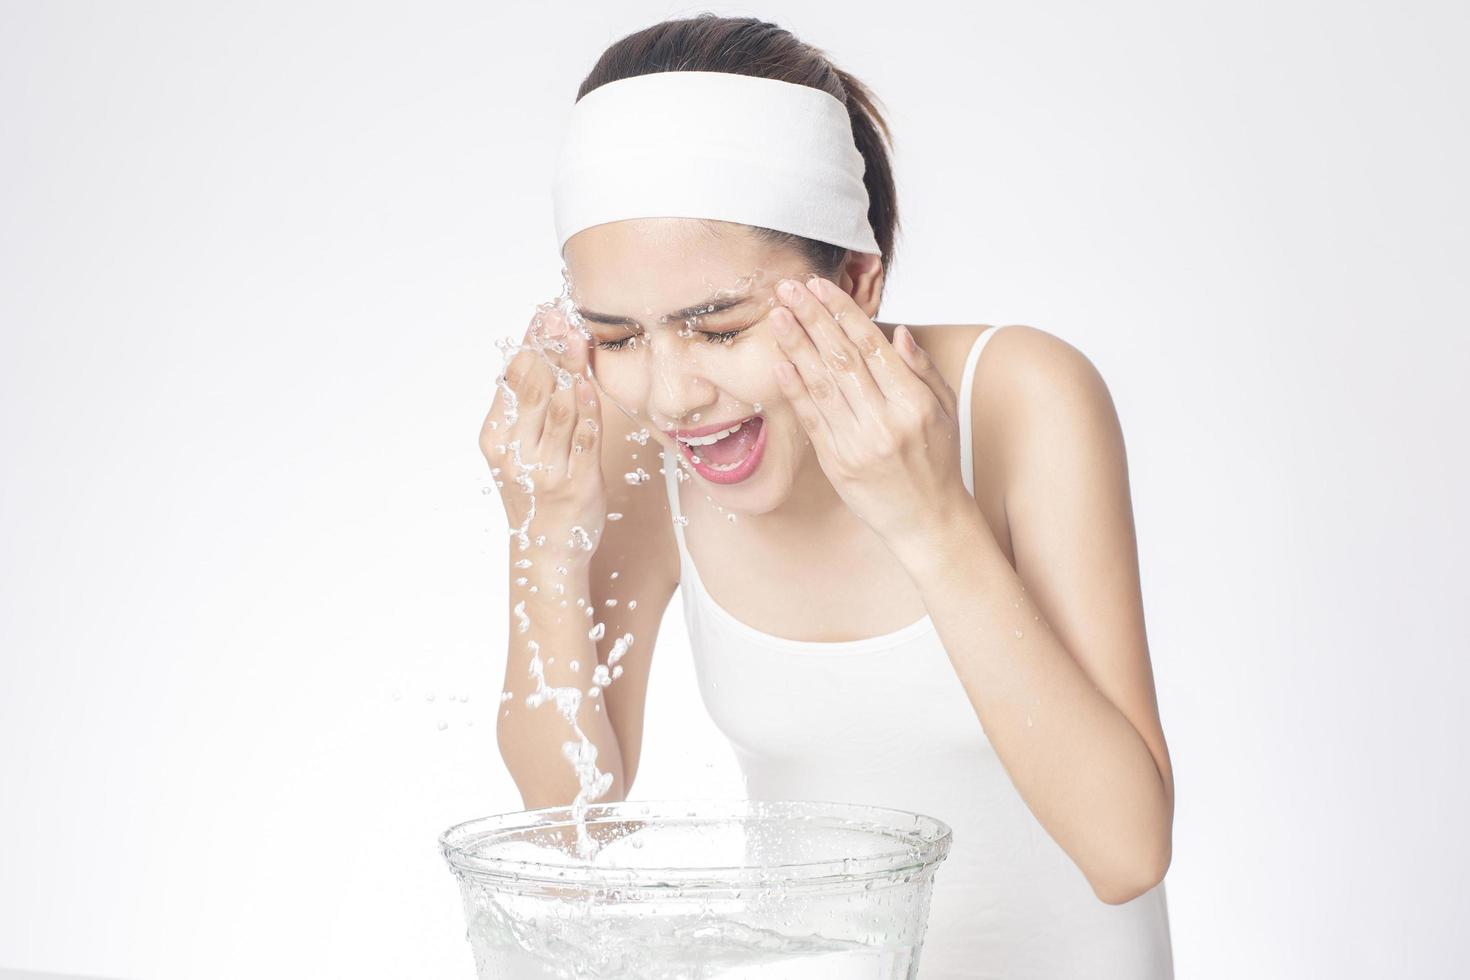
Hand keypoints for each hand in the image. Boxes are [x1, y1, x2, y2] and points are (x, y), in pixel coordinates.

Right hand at [479, 302, 605, 566]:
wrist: (546, 548)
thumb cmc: (536, 491)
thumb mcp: (518, 448)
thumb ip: (526, 408)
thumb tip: (539, 351)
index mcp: (496, 438)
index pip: (511, 379)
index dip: (528, 343)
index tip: (542, 313)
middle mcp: (516, 452)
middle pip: (532, 388)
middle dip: (548, 347)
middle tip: (561, 315)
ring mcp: (546, 468)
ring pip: (557, 408)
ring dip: (568, 369)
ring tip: (576, 336)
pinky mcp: (577, 483)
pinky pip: (583, 439)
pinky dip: (586, 409)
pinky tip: (588, 383)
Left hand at [768, 276, 972, 544]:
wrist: (927, 521)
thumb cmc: (938, 460)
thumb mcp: (944, 410)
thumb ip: (922, 369)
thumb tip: (897, 331)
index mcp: (913, 403)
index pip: (872, 346)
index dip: (842, 312)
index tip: (820, 286)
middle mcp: (884, 421)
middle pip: (841, 358)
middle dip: (812, 318)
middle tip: (788, 287)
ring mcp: (857, 444)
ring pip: (820, 384)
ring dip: (795, 345)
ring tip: (777, 315)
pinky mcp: (836, 463)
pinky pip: (810, 418)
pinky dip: (793, 387)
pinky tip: (779, 360)